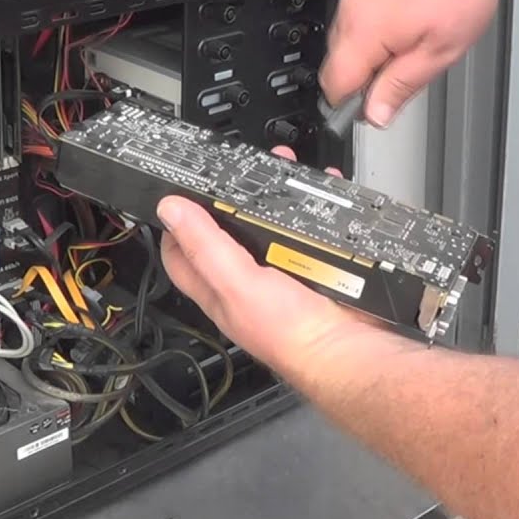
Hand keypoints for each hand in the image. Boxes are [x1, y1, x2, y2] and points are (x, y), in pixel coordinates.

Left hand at [157, 147, 376, 371]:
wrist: (348, 347)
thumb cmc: (292, 334)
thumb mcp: (238, 284)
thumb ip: (204, 246)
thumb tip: (171, 211)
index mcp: (218, 289)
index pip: (181, 254)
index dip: (175, 224)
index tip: (181, 193)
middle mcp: (247, 280)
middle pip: (228, 231)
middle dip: (232, 198)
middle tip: (239, 172)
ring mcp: (281, 271)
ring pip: (270, 224)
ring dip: (277, 197)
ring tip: (283, 170)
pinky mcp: (313, 266)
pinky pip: (310, 228)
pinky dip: (316, 208)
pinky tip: (323, 193)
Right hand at [320, 0, 510, 127]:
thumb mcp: (440, 51)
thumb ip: (400, 86)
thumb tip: (375, 114)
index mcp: (362, 31)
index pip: (333, 85)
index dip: (352, 103)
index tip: (375, 104)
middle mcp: (350, 4)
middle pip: (339, 59)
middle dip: (367, 72)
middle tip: (410, 66)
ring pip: (351, 31)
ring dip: (376, 43)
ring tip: (419, 30)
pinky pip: (361, 4)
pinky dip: (380, 15)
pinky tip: (415, 7)